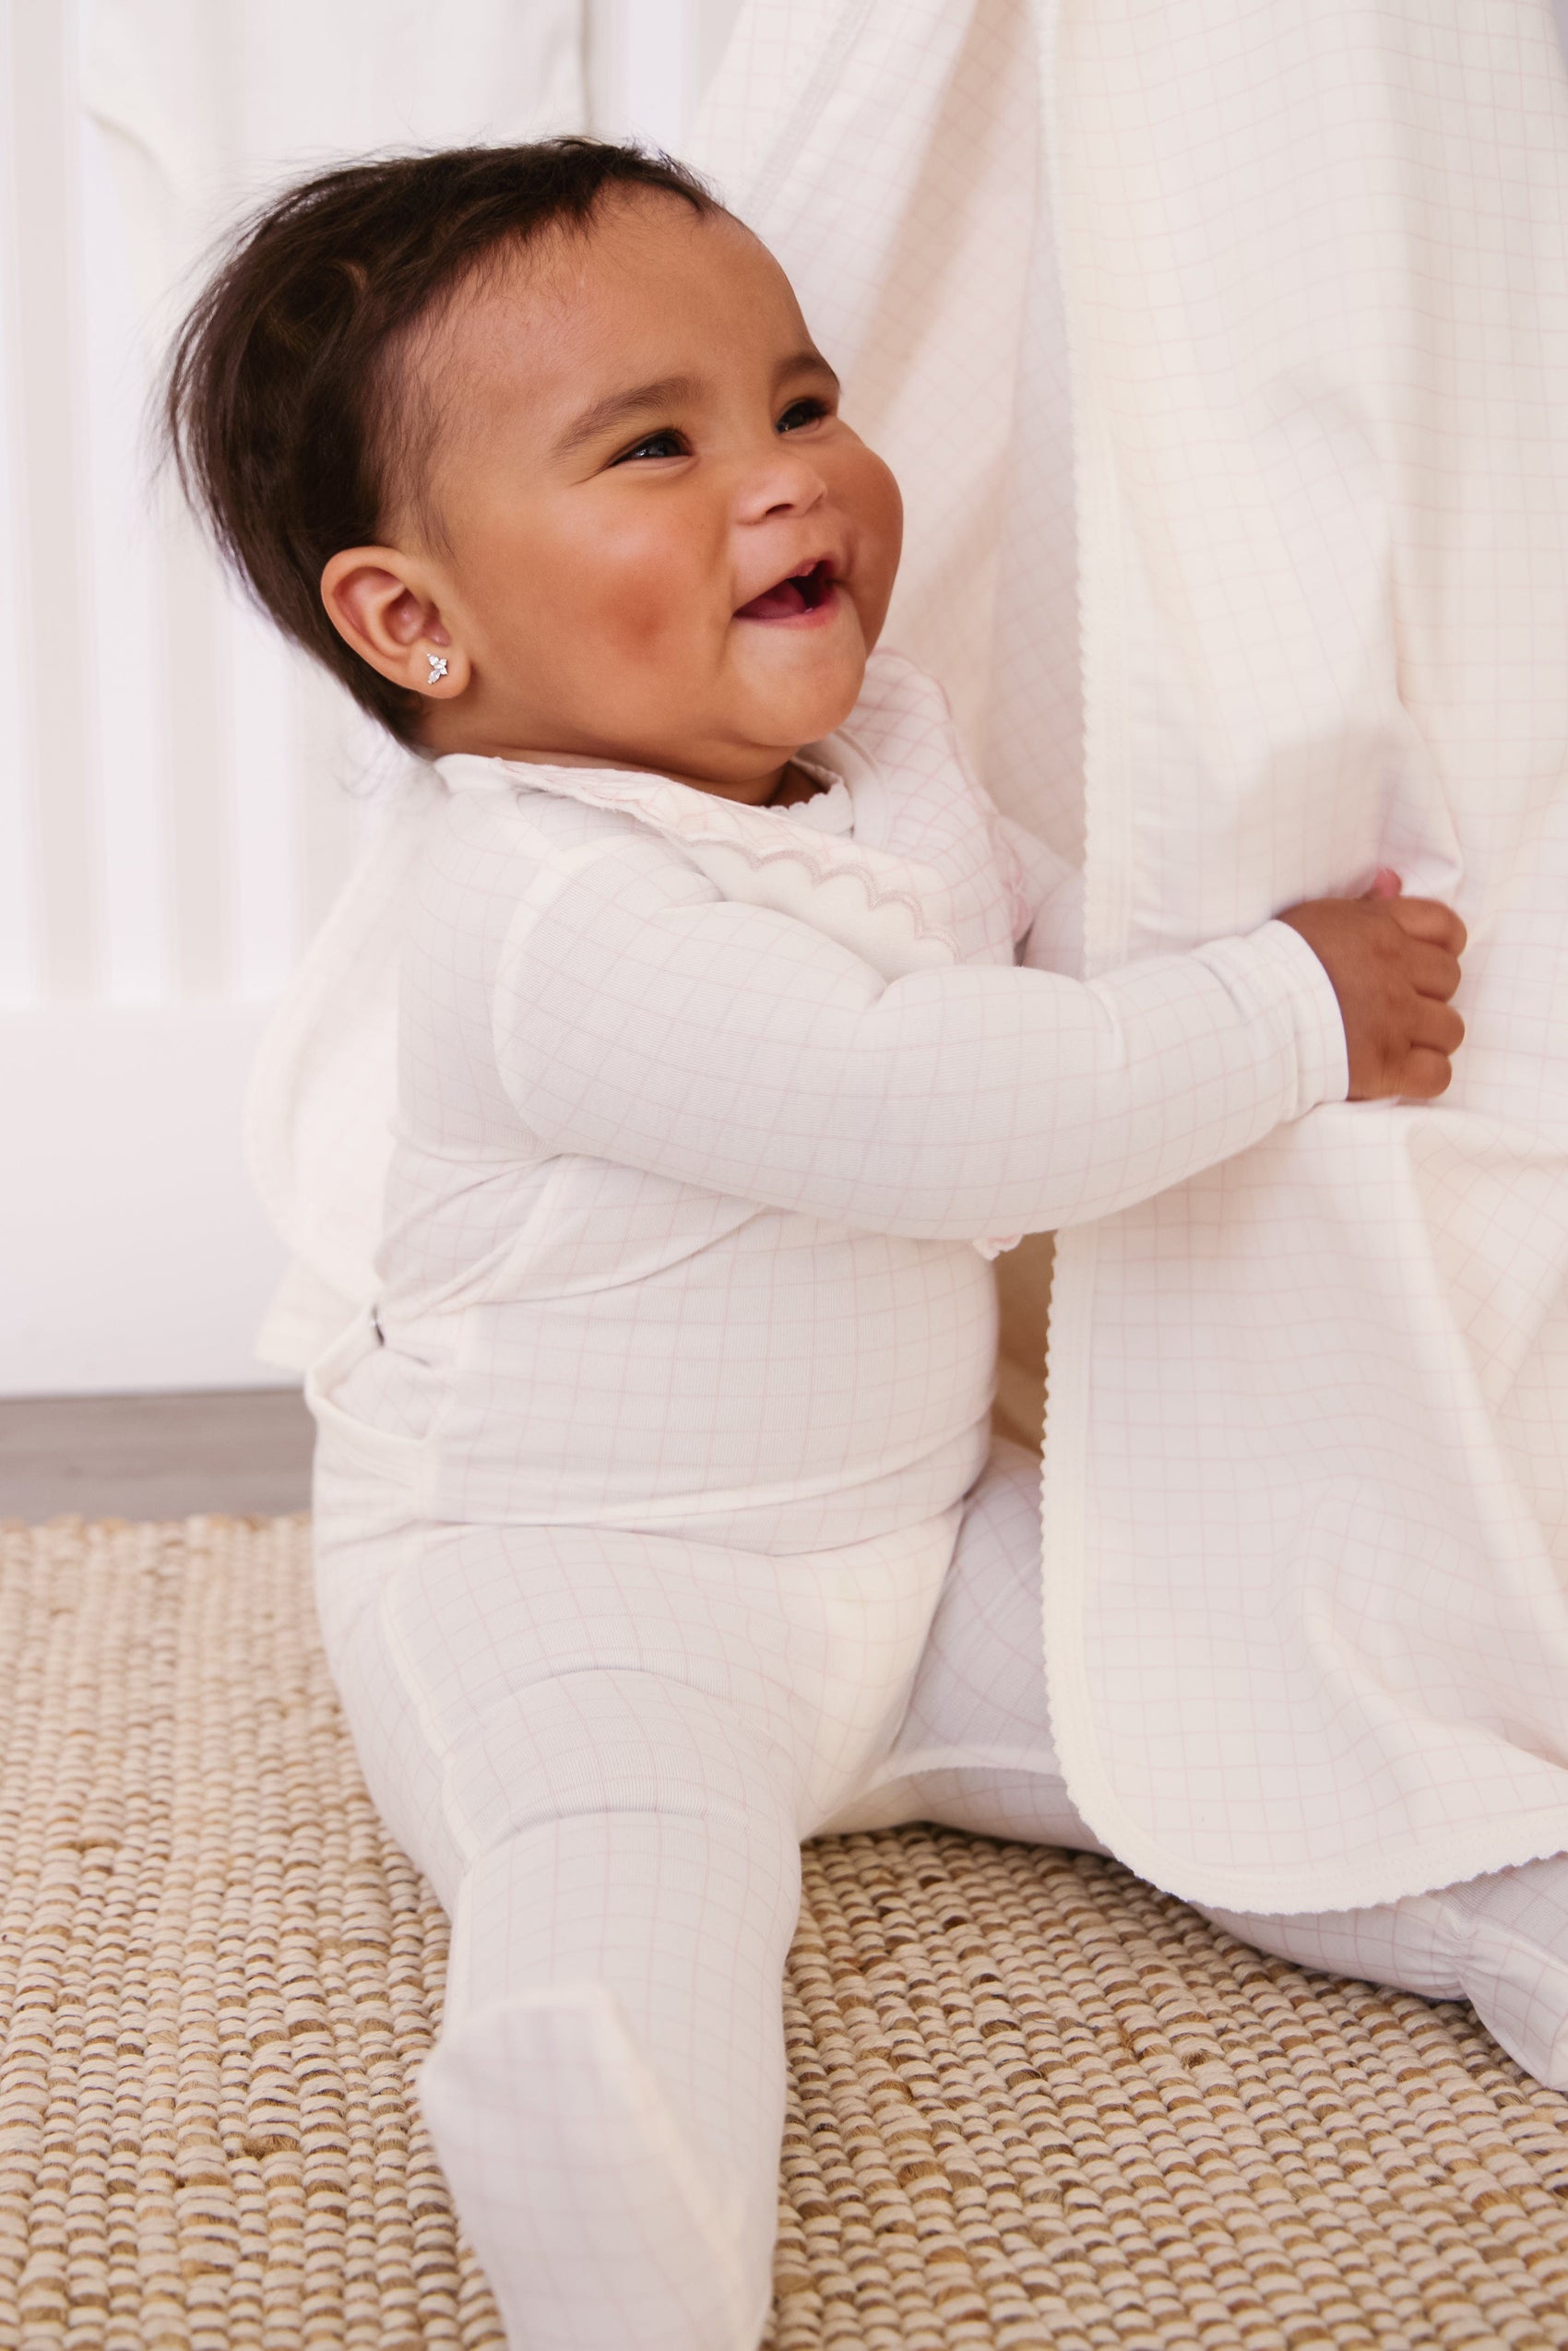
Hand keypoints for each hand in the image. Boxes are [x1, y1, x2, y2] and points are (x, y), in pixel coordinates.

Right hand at [1278, 875, 1465, 1100]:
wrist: (1249, 1016)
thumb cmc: (1276, 964)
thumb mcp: (1318, 918)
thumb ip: (1364, 905)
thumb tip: (1393, 880)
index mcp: (1381, 931)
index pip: (1446, 927)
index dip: (1445, 946)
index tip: (1423, 962)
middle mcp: (1396, 973)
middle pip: (1451, 980)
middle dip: (1431, 992)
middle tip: (1398, 1003)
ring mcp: (1395, 1022)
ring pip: (1451, 1029)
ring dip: (1431, 1035)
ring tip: (1401, 1040)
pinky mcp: (1386, 1066)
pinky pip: (1438, 1075)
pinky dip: (1426, 1075)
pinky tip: (1403, 1071)